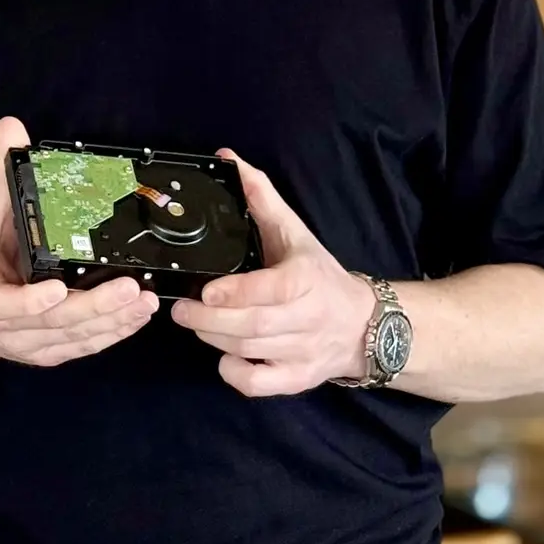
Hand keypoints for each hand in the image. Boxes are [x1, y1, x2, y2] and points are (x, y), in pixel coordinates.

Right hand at [0, 117, 159, 368]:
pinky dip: (113, 334)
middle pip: (55, 323)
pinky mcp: (53, 355)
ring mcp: (34, 346)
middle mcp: (11, 328)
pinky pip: (85, 347)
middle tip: (130, 288)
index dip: (31, 302)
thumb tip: (10, 127)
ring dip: (113, 321)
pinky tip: (138, 316)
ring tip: (145, 300)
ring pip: (76, 337)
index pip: (7, 305)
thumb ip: (2, 175)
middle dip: (95, 307)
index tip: (56, 289)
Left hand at [170, 149, 374, 397]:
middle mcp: (309, 318)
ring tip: (194, 322)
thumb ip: (261, 196)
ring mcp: (304, 353)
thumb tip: (227, 158)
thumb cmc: (319, 274)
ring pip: (252, 353)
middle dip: (211, 320)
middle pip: (255, 326)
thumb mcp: (294, 231)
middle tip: (181, 309)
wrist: (363, 324)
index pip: (273, 290)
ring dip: (215, 339)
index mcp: (308, 279)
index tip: (207, 290)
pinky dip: (235, 375)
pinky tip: (224, 357)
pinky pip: (261, 386)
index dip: (238, 293)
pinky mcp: (298, 380)